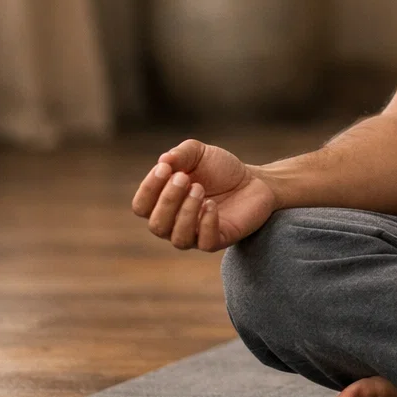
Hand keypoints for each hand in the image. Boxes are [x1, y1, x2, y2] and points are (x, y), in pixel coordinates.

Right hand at [131, 138, 276, 251]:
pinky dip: (206, 224)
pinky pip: (205, 243)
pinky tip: (212, 205)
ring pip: (178, 238)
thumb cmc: (220, 169)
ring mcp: (196, 235)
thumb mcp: (199, 153)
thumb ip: (179, 154)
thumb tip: (163, 161)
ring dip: (186, 212)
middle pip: (156, 225)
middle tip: (184, 178)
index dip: (149, 188)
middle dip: (168, 200)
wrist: (255, 180)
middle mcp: (174, 224)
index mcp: (163, 204)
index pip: (141, 207)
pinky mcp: (219, 239)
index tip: (165, 168)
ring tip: (200, 189)